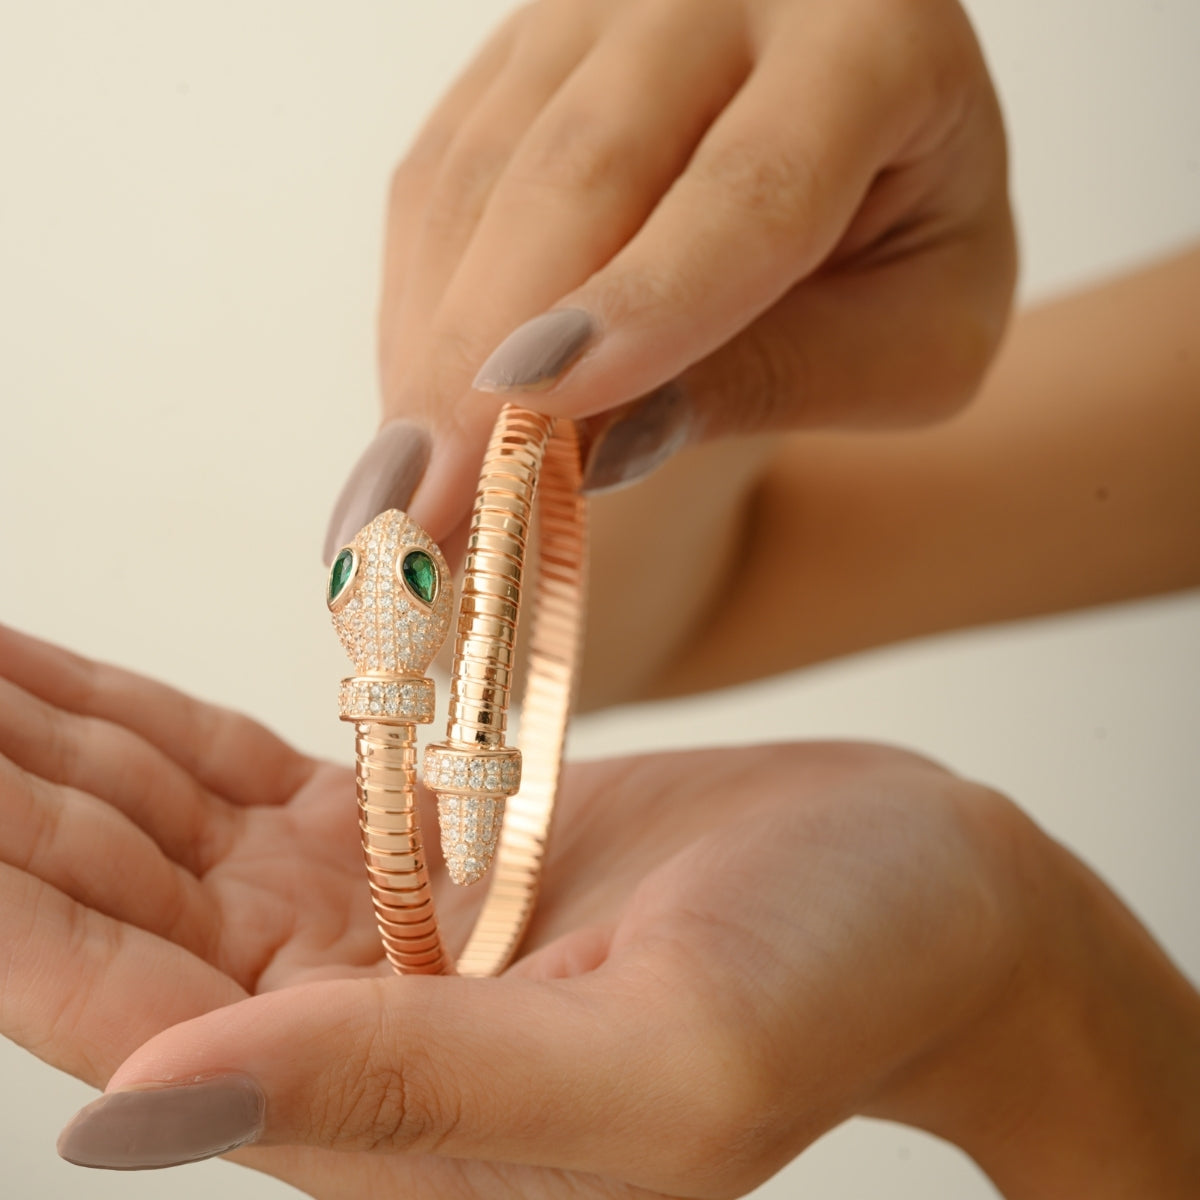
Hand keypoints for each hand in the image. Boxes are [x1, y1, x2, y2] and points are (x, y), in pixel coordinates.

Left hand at [3, 625, 1195, 1197]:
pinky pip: (240, 784)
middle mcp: (345, 1030)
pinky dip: (143, 729)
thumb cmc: (838, 979)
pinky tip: (64, 683)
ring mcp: (373, 928)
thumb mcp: (650, 1064)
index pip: (115, 1004)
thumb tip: (132, 1126)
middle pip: (107, 905)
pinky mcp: (420, 841)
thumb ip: (405, 1095)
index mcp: (378, 1114)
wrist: (925, 892)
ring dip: (43, 746)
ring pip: (152, 835)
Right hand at [326, 0, 1014, 555]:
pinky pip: (439, 182)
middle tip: (425, 505)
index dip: (646, 301)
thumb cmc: (902, 268)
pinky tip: (417, 415)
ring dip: (429, 349)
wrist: (850, 180)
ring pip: (484, 177)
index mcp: (878, 44)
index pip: (756, 185)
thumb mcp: (909, 346)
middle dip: (488, 352)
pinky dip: (419, 313)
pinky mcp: (520, 62)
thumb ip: (783, 378)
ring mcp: (603, 12)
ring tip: (398, 496)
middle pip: (586, 169)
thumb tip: (597, 442)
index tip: (539, 407)